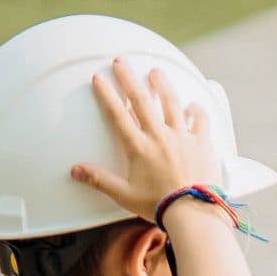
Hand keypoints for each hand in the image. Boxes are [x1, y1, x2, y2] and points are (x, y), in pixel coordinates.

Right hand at [70, 55, 221, 223]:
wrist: (192, 214)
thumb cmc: (159, 206)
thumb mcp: (124, 194)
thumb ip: (99, 179)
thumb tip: (75, 170)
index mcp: (139, 147)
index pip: (118, 114)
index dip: (107, 94)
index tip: (98, 78)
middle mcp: (160, 137)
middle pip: (142, 100)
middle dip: (129, 78)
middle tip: (120, 61)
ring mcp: (182, 138)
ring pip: (171, 103)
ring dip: (162, 85)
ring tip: (155, 71)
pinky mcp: (202, 144)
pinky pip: (200, 120)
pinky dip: (196, 110)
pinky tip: (192, 104)